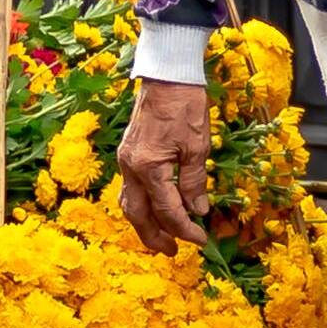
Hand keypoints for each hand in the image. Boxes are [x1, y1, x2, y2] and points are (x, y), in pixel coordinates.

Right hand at [116, 81, 217, 245]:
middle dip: (155, 237)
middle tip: (174, 252)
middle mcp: (131, 167)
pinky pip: (130, 189)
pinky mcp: (127, 154)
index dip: (184, 229)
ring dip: (144, 225)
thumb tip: (198, 211)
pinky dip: (141, 206)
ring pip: (129, 204)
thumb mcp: (197, 146)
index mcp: (149, 167)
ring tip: (162, 238)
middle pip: (138, 215)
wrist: (166, 75)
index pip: (166, 210)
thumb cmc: (185, 105)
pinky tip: (154, 211)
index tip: (201, 239)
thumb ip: (194, 182)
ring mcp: (126, 161)